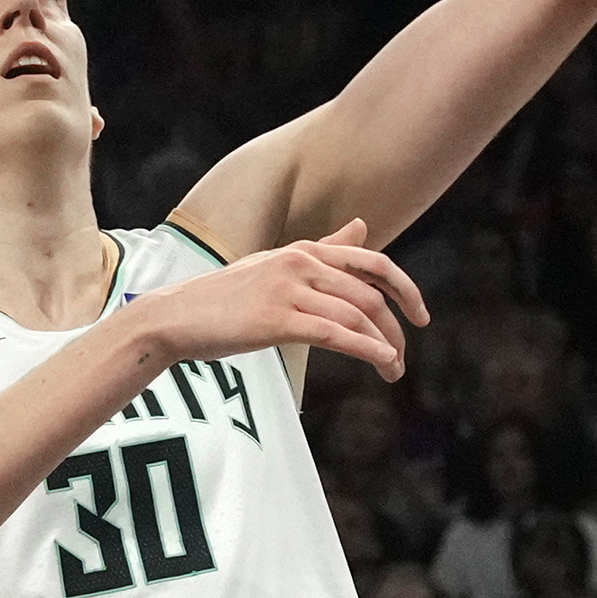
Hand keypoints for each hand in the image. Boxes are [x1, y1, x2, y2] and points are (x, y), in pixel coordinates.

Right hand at [133, 219, 425, 379]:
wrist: (176, 317)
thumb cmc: (226, 297)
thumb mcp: (277, 264)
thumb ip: (325, 249)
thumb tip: (364, 225)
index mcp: (304, 250)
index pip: (372, 263)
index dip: (405, 289)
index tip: (420, 316)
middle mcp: (300, 263)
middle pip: (369, 295)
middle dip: (395, 328)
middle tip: (403, 358)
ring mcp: (288, 289)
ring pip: (356, 316)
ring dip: (383, 347)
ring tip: (393, 371)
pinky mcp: (276, 319)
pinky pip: (335, 333)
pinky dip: (366, 348)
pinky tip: (382, 361)